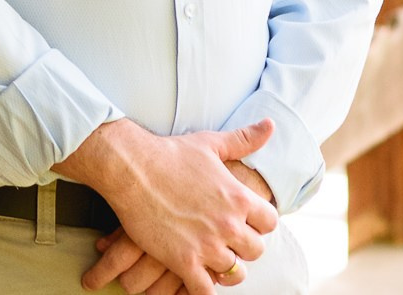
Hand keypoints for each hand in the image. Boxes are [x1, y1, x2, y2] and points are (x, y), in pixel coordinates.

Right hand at [57, 118, 278, 294]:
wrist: (131, 168)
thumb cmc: (170, 153)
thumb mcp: (211, 143)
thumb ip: (244, 139)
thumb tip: (270, 125)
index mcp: (239, 198)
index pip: (270, 224)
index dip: (258, 224)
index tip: (243, 221)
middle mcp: (229, 225)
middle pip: (255, 252)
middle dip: (242, 247)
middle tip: (224, 240)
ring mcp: (207, 246)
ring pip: (234, 273)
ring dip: (223, 267)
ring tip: (210, 257)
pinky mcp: (183, 262)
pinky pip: (205, 290)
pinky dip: (202, 287)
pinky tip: (193, 274)